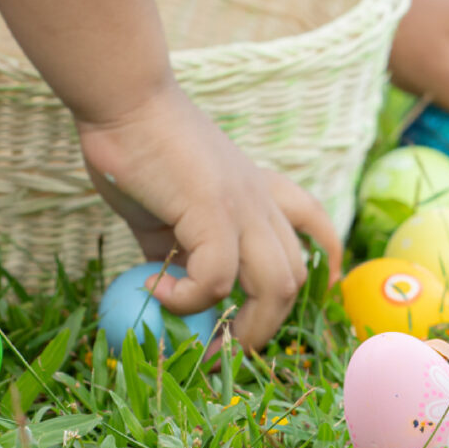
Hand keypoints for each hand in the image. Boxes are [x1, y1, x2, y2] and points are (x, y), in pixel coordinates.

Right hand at [78, 79, 341, 348]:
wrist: (123, 98)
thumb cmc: (136, 143)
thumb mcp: (164, 206)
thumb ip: (175, 246)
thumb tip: (165, 288)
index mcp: (255, 191)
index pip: (313, 223)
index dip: (325, 258)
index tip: (317, 289)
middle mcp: (259, 200)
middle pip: (295, 278)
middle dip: (265, 326)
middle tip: (221, 348)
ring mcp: (242, 206)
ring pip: (277, 286)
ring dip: (243, 327)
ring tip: (201, 339)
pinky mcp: (213, 210)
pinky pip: (217, 278)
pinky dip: (187, 298)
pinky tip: (152, 289)